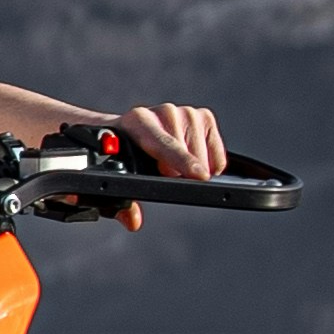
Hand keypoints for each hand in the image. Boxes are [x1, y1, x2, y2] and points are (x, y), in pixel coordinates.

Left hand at [108, 97, 225, 230]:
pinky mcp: (203, 117)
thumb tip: (133, 220)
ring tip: (179, 169)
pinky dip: (212, 163)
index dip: (182, 160)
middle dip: (184, 172)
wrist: (126, 132)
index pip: (165, 143)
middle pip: (189, 153)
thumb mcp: (116, 177)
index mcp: (137, 122)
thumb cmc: (122, 155)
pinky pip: (217, 151)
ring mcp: (185, 112)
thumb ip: (121, 204)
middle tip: (169, 176)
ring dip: (197, 168)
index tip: (198, 176)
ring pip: (204, 153)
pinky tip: (194, 163)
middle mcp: (163, 112)